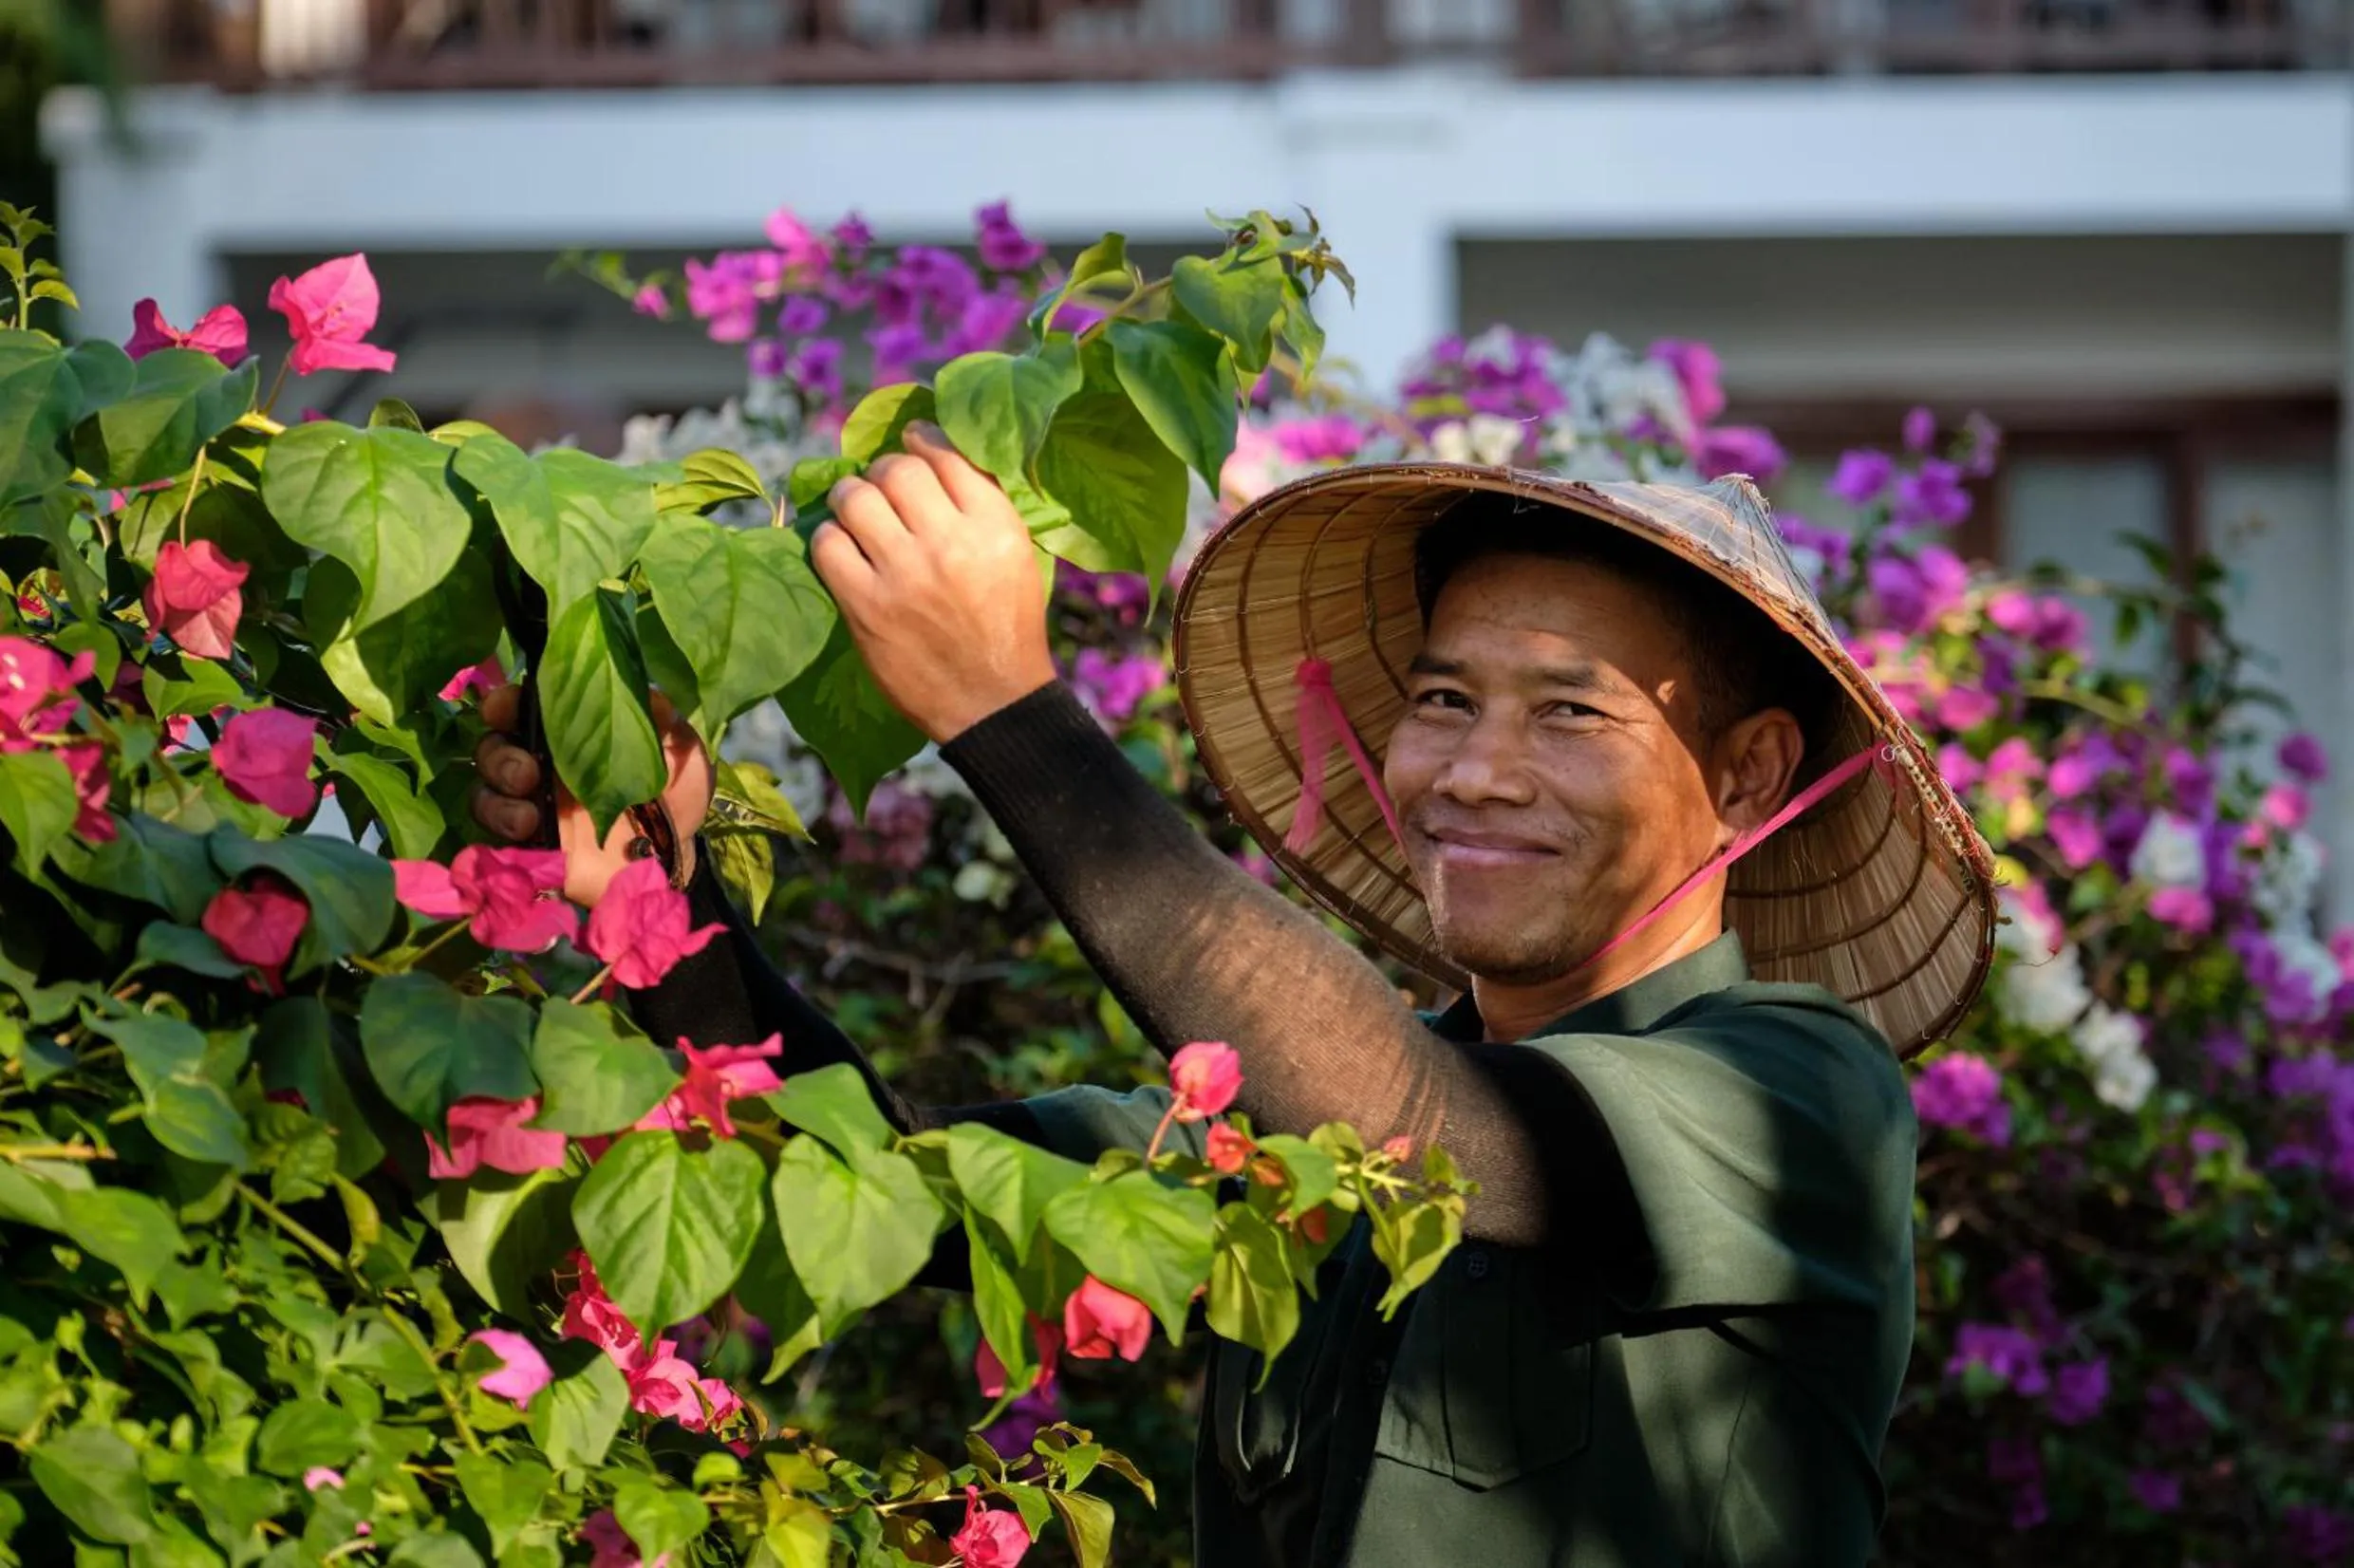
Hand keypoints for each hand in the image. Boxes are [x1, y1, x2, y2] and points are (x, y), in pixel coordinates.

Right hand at [469, 683, 712, 906]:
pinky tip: (528, 835)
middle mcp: (540, 765)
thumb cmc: (674, 794)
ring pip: (484, 792)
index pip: (522, 708)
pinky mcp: (528, 847)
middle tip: (526, 772)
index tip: (505, 706)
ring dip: (496, 799)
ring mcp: (529, 806)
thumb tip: (642, 690)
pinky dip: (502, 833)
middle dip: (498, 755)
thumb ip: (661, 718)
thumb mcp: (681, 749)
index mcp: (568, 733)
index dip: (505, 703)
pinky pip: (494, 836)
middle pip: (492, 748)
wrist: (675, 857)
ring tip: (528, 816)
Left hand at [812, 422, 1056, 743]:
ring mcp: (904, 573)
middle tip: (882, 487)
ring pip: (856, 498)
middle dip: (884, 471)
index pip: (947, 454)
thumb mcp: (1016, 555)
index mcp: (995, 526)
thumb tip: (936, 452)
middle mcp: (950, 542)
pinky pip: (829, 545)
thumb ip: (983, 506)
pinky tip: (843, 550)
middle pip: (897, 469)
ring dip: (851, 497)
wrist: (993, 701)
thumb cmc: (1007, 626)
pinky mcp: (867, 606)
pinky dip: (831, 540)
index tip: (912, 443)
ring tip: (856, 511)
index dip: (921, 440)